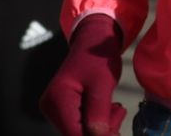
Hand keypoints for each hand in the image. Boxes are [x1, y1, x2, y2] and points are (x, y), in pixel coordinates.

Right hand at [39, 15, 124, 135]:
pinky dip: (97, 122)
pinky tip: (109, 109)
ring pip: (80, 132)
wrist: (93, 44)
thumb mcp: (103, 84)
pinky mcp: (64, 111)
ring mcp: (56, 111)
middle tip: (119, 113)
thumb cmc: (99, 59)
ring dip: (102, 126)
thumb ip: (99, 111)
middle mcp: (51, 108)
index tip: (115, 132)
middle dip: (101, 131)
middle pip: (76, 134)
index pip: (73, 133)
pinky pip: (81, 126)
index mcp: (57, 100)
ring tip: (116, 108)